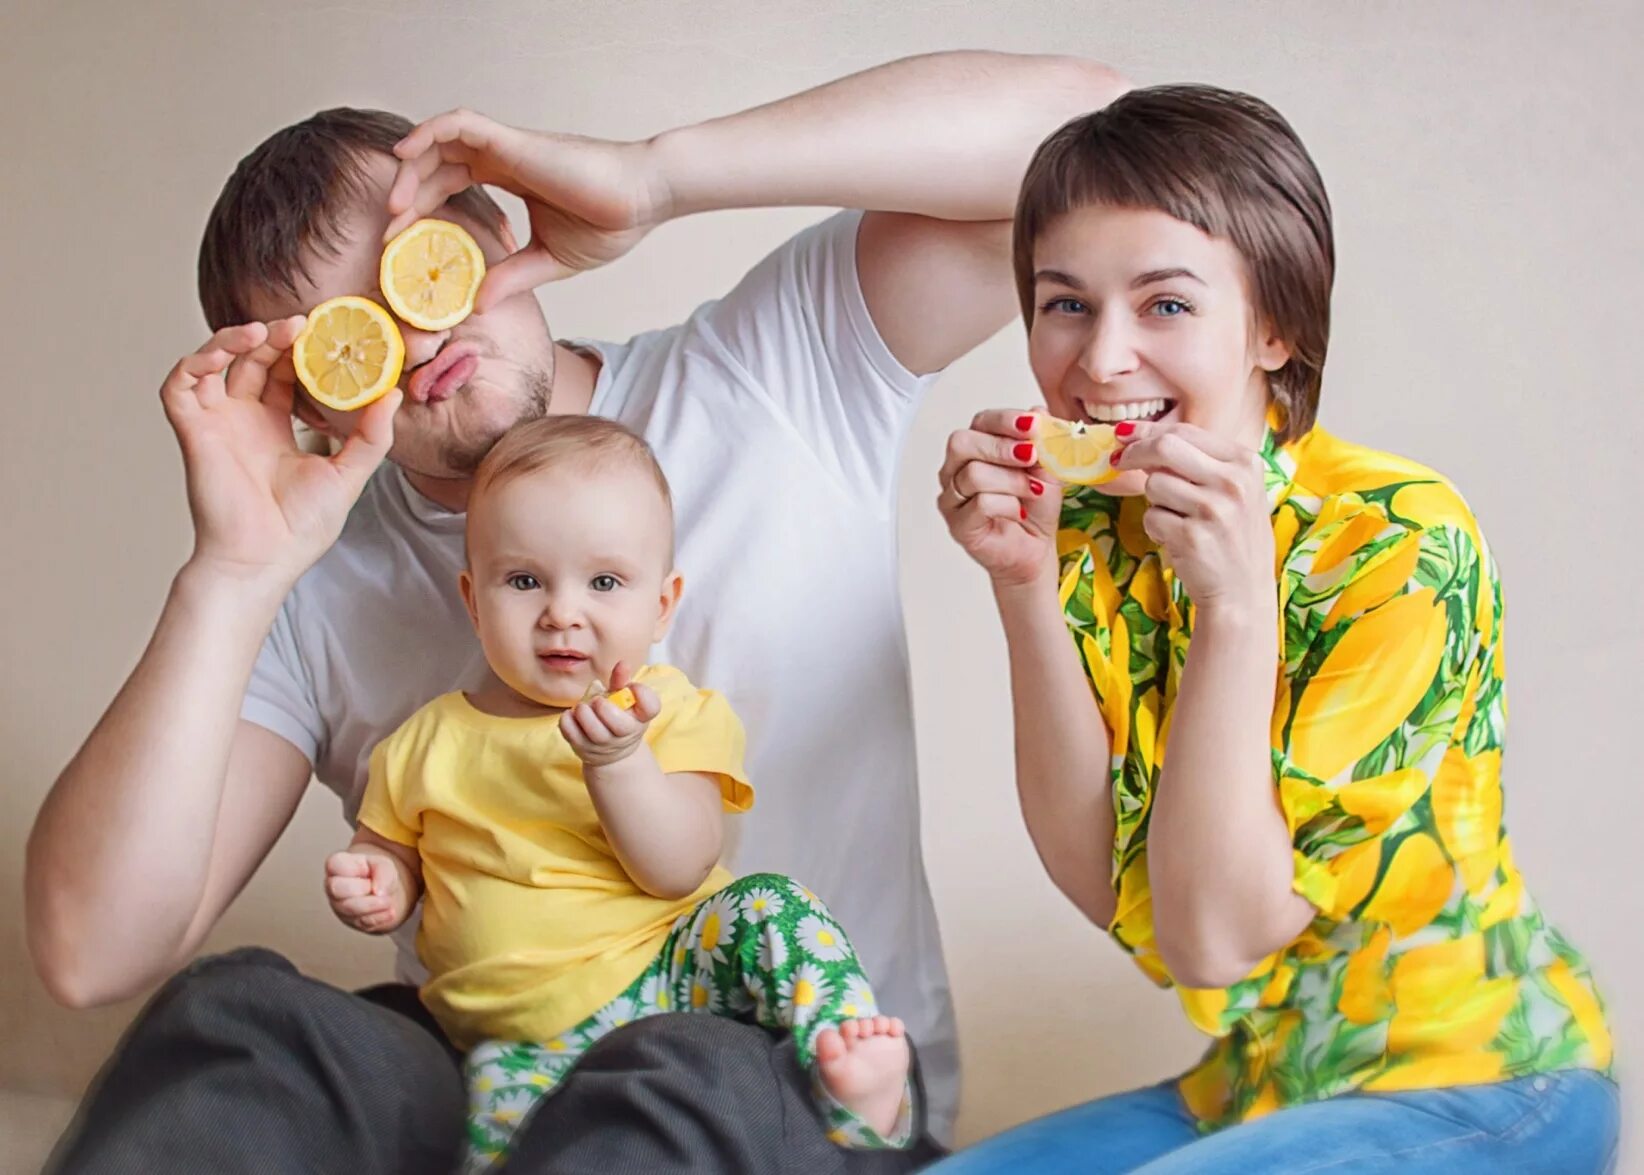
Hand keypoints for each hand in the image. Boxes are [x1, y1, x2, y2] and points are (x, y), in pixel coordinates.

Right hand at [160, 320, 400, 590]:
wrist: (265, 559)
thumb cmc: (301, 527)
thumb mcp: (349, 474)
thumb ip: (372, 436)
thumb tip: (393, 394)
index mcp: (276, 427)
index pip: (284, 373)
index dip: (299, 350)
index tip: (325, 332)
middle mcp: (244, 420)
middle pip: (252, 361)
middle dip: (274, 337)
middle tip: (301, 323)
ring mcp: (217, 424)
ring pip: (213, 363)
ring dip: (233, 339)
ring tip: (266, 331)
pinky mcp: (193, 432)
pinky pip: (180, 386)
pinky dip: (195, 362)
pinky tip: (224, 352)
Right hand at [324, 850, 409, 933]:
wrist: (382, 893)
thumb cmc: (376, 873)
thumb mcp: (383, 864)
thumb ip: (383, 871)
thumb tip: (379, 892)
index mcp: (336, 865)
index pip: (335, 865)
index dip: (356, 869)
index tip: (367, 869)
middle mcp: (332, 886)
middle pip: (337, 889)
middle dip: (363, 888)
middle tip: (377, 887)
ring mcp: (338, 906)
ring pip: (349, 909)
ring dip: (374, 905)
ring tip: (388, 901)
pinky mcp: (350, 921)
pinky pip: (361, 922)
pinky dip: (379, 917)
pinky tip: (390, 911)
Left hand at [383, 109, 668, 310]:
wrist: (643, 202)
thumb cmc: (610, 224)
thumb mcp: (548, 262)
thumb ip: (511, 277)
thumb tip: (477, 304)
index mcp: (511, 179)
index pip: (451, 185)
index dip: (423, 210)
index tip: (405, 243)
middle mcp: (503, 159)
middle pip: (436, 165)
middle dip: (407, 196)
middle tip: (390, 233)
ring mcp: (506, 146)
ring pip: (439, 142)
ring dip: (410, 169)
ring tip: (395, 207)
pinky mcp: (512, 141)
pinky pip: (458, 124)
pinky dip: (425, 134)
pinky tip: (405, 158)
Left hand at [561, 662, 661, 768]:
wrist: (610, 751)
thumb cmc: (618, 716)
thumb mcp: (624, 699)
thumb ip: (622, 681)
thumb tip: (622, 663)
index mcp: (641, 718)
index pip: (651, 707)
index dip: (642, 693)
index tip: (632, 685)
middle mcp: (626, 734)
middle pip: (622, 726)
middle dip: (605, 709)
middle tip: (597, 700)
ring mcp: (604, 745)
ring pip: (595, 732)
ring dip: (585, 714)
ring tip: (583, 706)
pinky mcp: (583, 748)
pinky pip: (571, 734)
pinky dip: (568, 721)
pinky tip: (572, 715)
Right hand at [938, 409, 1060, 588]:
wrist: (1035, 549)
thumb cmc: (1034, 508)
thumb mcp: (1047, 467)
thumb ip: (1041, 440)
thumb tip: (1039, 410)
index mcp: (976, 448)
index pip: (980, 422)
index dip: (1006, 420)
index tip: (1034, 425)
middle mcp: (956, 470)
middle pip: (962, 443)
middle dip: (1001, 447)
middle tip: (1031, 456)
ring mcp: (953, 498)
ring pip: (973, 475)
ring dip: (1012, 481)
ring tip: (1032, 491)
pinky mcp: (958, 525)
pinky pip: (980, 504)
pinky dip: (1008, 506)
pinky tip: (1019, 512)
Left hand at [1112, 422, 1274, 613]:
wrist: (1244, 592)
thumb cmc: (1232, 537)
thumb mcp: (1233, 491)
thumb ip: (1197, 462)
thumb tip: (1136, 436)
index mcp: (1245, 463)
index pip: (1185, 431)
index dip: (1147, 432)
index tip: (1124, 438)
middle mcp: (1233, 482)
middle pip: (1164, 447)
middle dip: (1133, 453)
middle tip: (1117, 461)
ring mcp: (1214, 510)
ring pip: (1153, 484)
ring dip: (1153, 501)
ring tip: (1176, 518)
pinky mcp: (1191, 536)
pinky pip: (1151, 517)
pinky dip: (1155, 527)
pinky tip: (1176, 539)